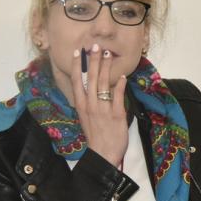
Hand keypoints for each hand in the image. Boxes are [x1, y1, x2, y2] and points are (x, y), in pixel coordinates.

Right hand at [71, 44, 127, 166]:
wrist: (103, 154)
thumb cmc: (96, 136)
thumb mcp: (87, 117)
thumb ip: (89, 103)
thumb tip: (93, 88)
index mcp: (81, 105)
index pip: (76, 80)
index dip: (76, 65)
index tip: (78, 52)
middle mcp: (90, 105)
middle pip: (90, 78)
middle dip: (93, 60)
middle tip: (96, 46)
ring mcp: (102, 109)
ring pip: (104, 83)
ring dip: (107, 67)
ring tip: (109, 54)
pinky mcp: (116, 115)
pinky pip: (118, 96)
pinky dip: (120, 85)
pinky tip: (123, 76)